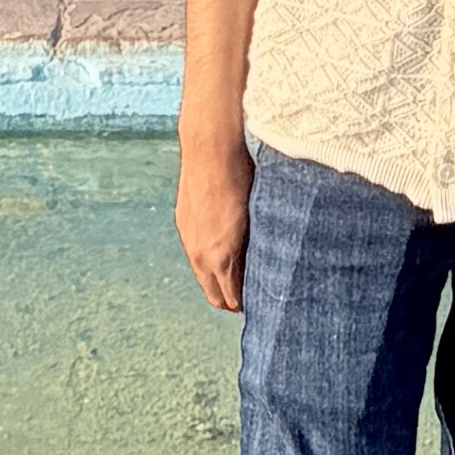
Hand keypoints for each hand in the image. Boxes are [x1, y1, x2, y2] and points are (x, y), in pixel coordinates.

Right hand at [177, 134, 254, 314]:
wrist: (210, 149)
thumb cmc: (243, 178)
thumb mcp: (260, 216)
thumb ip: (259, 247)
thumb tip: (271, 265)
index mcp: (222, 257)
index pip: (232, 299)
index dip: (248, 304)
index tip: (265, 302)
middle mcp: (201, 255)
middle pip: (215, 297)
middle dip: (233, 301)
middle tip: (253, 297)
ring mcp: (189, 240)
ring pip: (203, 278)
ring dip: (219, 282)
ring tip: (240, 276)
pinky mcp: (184, 225)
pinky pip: (195, 256)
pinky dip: (208, 262)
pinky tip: (223, 251)